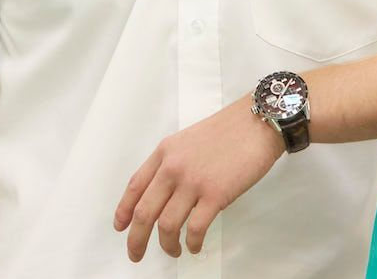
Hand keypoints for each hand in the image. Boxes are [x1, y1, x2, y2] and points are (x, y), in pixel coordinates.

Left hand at [113, 95, 284, 262]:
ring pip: (166, 225)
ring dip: (167, 245)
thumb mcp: (188, 140)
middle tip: (137, 253)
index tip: (120, 226)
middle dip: (136, 239)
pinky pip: (195, 229)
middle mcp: (173, 167)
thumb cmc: (228, 131)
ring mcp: (193, 181)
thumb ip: (172, 163)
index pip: (135, 186)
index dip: (124, 210)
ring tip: (174, 251)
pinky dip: (192, 243)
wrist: (256, 122)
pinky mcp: (215, 195)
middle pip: (144, 212)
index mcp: (165, 152)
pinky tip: (194, 246)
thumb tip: (163, 194)